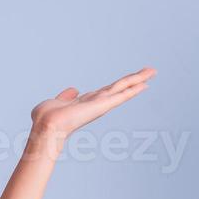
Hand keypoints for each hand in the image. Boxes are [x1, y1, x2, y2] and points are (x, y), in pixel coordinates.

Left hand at [28, 66, 156, 155]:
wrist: (45, 127)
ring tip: (152, 71)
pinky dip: (134, 89)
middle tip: (151, 72)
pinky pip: (121, 95)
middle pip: (120, 87)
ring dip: (139, 79)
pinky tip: (145, 84)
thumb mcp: (56, 102)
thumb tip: (73, 90)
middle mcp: (97, 103)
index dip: (120, 85)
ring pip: (123, 88)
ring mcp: (101, 104)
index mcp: (88, 102)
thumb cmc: (46, 119)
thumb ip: (66, 96)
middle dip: (135, 79)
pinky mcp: (102, 105)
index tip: (132, 80)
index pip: (107, 91)